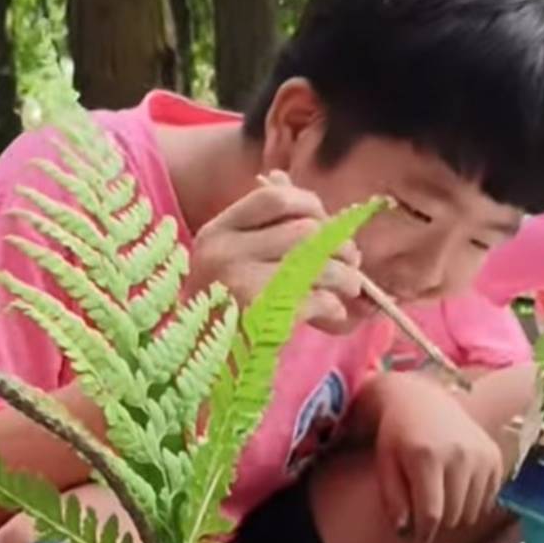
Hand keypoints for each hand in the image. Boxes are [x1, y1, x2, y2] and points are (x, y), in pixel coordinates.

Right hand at [184, 170, 370, 332]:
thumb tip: (285, 178)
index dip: (310, 204)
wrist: (194, 365)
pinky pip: (318, 300)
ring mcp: (239, 287)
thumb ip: (258, 223)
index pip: (274, 197)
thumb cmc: (218, 307)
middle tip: (349, 262)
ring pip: (319, 264)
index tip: (322, 224)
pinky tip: (328, 314)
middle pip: (305, 231)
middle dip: (339, 246)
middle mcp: (223, 255)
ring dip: (346, 277)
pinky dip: (333, 307)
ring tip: (348, 288)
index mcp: (216, 233)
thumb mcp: (227, 256)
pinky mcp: (261, 320)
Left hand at [373, 375, 504, 542]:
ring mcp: (482, 456)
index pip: (431, 514)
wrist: (422, 399)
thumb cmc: (397, 434)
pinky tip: (456, 489)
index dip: (423, 535)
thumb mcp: (385, 463)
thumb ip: (393, 498)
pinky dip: (473, 503)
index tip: (416, 541)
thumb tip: (405, 532)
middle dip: (437, 524)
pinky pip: (489, 499)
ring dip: (455, 515)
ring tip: (438, 499)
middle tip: (424, 515)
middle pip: (453, 516)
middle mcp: (460, 456)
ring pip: (473, 512)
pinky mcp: (495, 457)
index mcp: (427, 458)